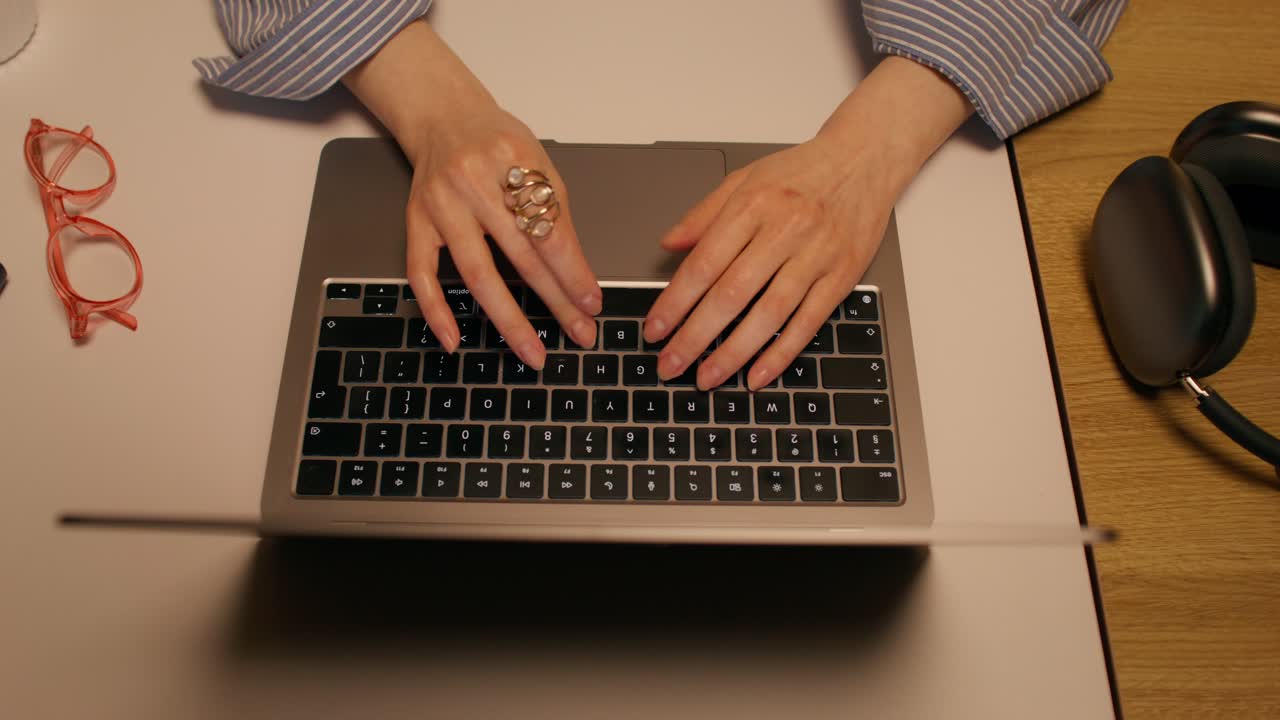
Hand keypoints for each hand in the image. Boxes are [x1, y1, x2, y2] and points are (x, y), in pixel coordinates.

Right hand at [343, 22, 599, 368]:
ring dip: (508, 320)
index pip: (551, 229)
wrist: (443, 115)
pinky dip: (436, 311)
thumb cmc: (497, 140)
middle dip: (556, 302)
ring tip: (531, 350)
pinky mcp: (415, 220)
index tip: (592, 303)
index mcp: (514, 160)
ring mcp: (441, 204)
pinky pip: (422, 274)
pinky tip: (455, 339)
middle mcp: (474, 182)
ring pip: (478, 273)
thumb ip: (553, 211)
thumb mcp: (537, 160)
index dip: (574, 272)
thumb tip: (577, 275)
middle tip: (579, 334)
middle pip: (522, 256)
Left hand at [644, 56, 972, 389]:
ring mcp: (817, 255)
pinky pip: (808, 321)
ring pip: (769, 313)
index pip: (704, 263)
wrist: (864, 159)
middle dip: (695, 336)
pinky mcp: (843, 275)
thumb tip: (669, 244)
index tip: (654, 329)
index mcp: (753, 205)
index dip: (675, 302)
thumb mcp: (745, 178)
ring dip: (734, 352)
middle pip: (732, 294)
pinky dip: (781, 353)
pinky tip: (757, 375)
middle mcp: (785, 230)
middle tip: (670, 365)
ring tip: (706, 378)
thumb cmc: (802, 171)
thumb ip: (704, 214)